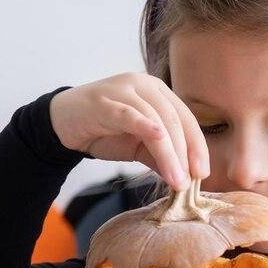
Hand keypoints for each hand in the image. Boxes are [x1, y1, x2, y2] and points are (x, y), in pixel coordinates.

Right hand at [49, 72, 208, 189]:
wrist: (64, 123)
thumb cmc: (105, 131)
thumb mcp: (140, 148)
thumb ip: (163, 158)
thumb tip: (187, 179)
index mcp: (158, 93)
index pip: (187, 119)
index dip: (198, 147)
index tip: (202, 173)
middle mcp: (144, 85)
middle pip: (175, 119)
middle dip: (186, 153)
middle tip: (190, 182)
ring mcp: (124, 89)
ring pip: (156, 120)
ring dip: (169, 153)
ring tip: (176, 180)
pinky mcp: (104, 101)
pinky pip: (129, 113)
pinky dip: (145, 125)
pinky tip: (158, 138)